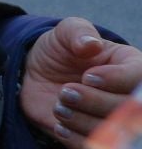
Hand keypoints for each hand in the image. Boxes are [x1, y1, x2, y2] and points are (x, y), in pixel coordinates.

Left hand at [21, 18, 141, 145]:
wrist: (38, 74)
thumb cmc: (61, 50)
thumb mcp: (65, 33)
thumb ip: (78, 32)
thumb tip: (91, 44)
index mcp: (132, 67)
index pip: (139, 78)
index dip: (117, 79)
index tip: (88, 76)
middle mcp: (130, 96)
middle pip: (130, 109)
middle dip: (94, 102)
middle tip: (65, 91)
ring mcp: (116, 120)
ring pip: (114, 133)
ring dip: (82, 121)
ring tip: (59, 107)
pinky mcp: (99, 137)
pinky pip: (94, 147)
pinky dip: (76, 139)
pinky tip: (60, 125)